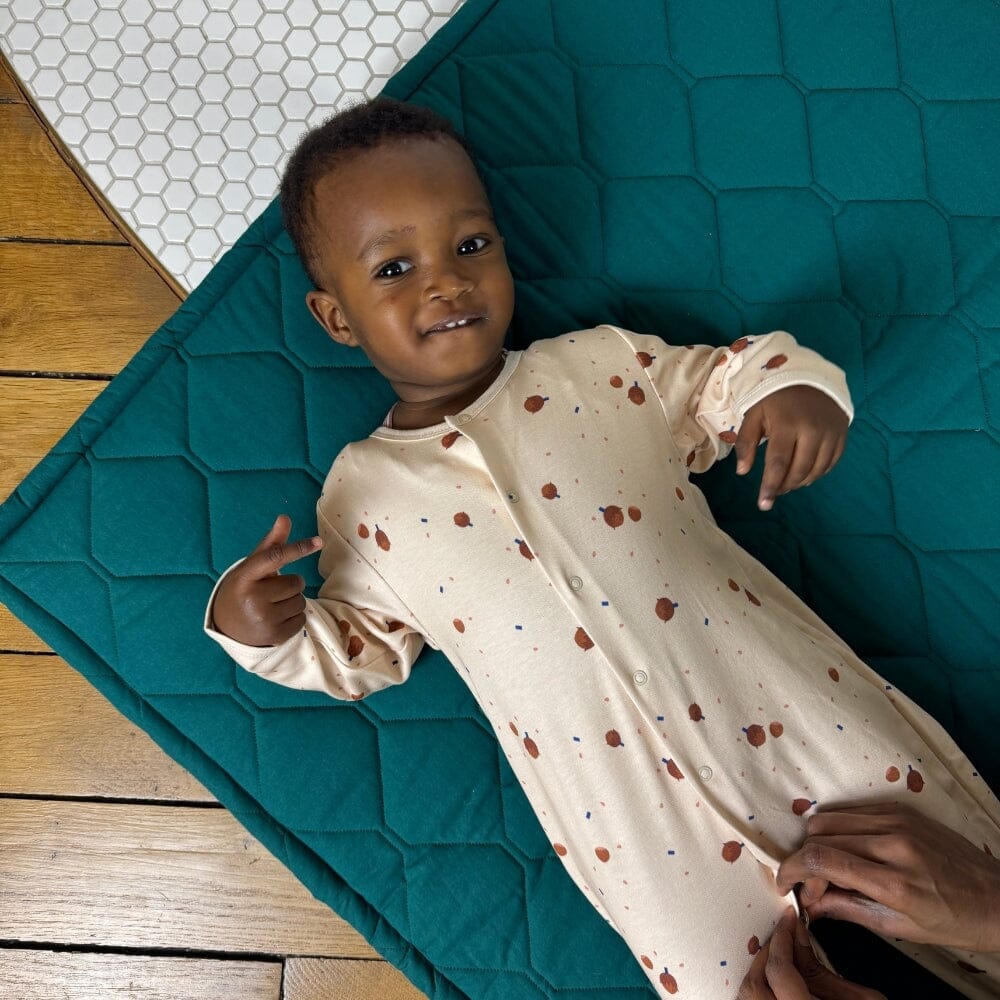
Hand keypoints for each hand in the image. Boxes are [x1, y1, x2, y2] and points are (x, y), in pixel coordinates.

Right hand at [211, 515, 323, 646]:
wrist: (226, 625)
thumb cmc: (244, 589)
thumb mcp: (252, 566)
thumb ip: (271, 544)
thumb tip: (285, 517)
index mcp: (245, 576)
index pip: (275, 557)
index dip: (298, 548)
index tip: (318, 541)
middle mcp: (252, 597)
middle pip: (296, 582)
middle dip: (290, 584)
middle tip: (272, 591)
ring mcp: (263, 619)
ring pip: (300, 601)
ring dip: (293, 601)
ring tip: (273, 606)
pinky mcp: (274, 636)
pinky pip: (302, 619)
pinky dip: (294, 618)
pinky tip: (276, 619)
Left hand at [736, 385, 847, 510]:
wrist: (809, 376)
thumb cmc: (775, 398)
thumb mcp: (754, 415)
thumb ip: (746, 443)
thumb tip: (742, 472)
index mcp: (786, 424)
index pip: (778, 463)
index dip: (770, 486)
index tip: (764, 504)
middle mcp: (812, 430)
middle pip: (799, 470)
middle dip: (784, 487)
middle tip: (773, 492)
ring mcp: (830, 432)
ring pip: (817, 470)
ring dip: (800, 482)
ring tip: (787, 483)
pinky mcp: (842, 434)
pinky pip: (831, 463)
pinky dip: (817, 473)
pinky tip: (805, 473)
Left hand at [738, 907, 885, 999]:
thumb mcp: (861, 999)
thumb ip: (822, 969)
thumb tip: (798, 935)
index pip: (778, 971)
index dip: (780, 939)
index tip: (787, 921)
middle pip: (754, 986)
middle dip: (765, 955)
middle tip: (781, 937)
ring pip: (748, 999)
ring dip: (757, 974)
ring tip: (776, 957)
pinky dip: (760, 992)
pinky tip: (772, 982)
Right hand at [776, 804, 999, 952]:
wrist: (999, 898)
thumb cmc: (952, 922)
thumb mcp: (899, 927)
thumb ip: (847, 909)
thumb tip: (808, 903)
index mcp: (893, 881)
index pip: (822, 861)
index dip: (792, 870)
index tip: (785, 884)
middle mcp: (893, 844)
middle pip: (819, 834)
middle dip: (805, 860)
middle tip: (814, 885)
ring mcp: (898, 821)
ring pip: (830, 818)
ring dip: (818, 842)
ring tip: (830, 868)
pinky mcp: (902, 809)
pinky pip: (852, 811)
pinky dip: (838, 829)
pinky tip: (849, 850)